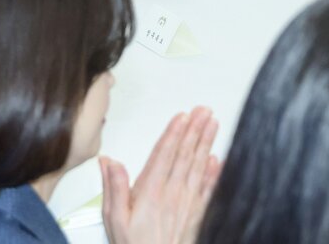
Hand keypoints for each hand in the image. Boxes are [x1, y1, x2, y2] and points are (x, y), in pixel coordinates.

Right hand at [101, 107, 221, 243]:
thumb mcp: (114, 218)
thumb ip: (113, 188)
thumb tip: (109, 162)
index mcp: (151, 192)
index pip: (164, 154)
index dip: (173, 133)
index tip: (181, 117)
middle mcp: (172, 194)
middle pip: (185, 155)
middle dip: (194, 130)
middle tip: (203, 111)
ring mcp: (186, 203)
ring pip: (198, 166)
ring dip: (206, 143)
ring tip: (212, 124)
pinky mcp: (196, 214)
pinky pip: (208, 189)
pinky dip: (215, 173)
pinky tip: (219, 159)